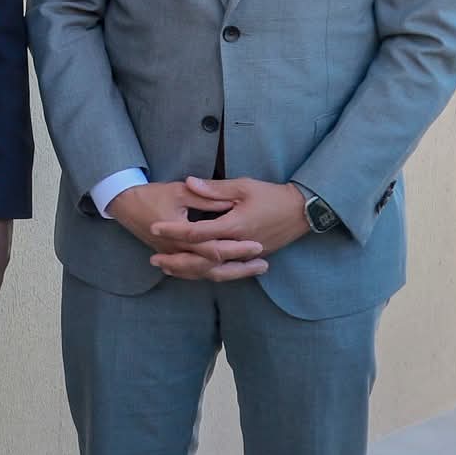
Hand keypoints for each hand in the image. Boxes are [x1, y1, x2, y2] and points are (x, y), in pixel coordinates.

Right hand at [104, 179, 267, 282]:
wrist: (124, 203)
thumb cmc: (151, 194)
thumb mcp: (180, 190)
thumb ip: (205, 197)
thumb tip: (229, 201)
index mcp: (180, 233)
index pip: (213, 247)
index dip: (237, 249)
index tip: (258, 245)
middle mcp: (176, 250)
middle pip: (212, 267)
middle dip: (239, 267)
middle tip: (264, 264)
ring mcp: (173, 256)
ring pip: (204, 274)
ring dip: (230, 273)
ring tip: (254, 270)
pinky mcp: (171, 257)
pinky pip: (194, 273)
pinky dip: (213, 274)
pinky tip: (228, 272)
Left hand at [147, 175, 309, 276]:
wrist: (302, 211)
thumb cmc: (272, 195)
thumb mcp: (243, 186)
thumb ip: (214, 188)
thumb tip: (189, 182)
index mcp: (234, 226)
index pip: (197, 232)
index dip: (173, 230)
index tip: (154, 227)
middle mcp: (238, 245)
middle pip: (201, 259)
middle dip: (176, 260)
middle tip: (153, 259)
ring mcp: (245, 256)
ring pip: (212, 271)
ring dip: (188, 271)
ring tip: (166, 268)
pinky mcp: (251, 260)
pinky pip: (224, 272)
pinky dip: (205, 272)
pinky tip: (191, 271)